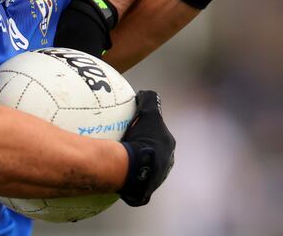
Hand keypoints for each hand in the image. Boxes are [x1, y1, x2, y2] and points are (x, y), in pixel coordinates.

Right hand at [119, 90, 175, 206]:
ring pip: (144, 165)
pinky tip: (115, 169)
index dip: (147, 128)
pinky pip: (133, 178)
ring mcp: (155, 178)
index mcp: (168, 146)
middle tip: (125, 140)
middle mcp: (165, 163)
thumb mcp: (149, 113)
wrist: (134, 168)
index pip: (158, 133)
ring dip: (134, 161)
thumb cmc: (143, 140)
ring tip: (118, 155)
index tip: (134, 126)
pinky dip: (126, 173)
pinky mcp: (142, 189)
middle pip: (152, 150)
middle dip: (142, 145)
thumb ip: (150, 99)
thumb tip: (145, 94)